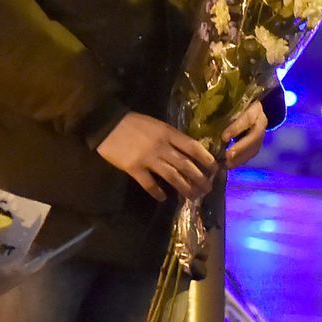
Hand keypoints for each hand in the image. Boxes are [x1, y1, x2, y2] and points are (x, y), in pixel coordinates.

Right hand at [97, 113, 217, 201]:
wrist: (107, 125)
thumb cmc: (133, 123)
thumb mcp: (157, 124)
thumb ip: (171, 137)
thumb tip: (189, 151)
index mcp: (168, 133)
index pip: (192, 147)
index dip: (205, 159)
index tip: (214, 168)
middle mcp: (161, 147)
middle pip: (185, 165)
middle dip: (199, 178)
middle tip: (208, 188)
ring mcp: (148, 159)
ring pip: (172, 176)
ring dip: (185, 188)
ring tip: (193, 196)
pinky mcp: (134, 168)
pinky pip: (149, 184)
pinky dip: (157, 192)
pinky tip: (164, 198)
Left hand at [223, 103, 269, 168]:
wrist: (247, 105)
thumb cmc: (232, 102)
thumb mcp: (227, 101)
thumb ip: (219, 106)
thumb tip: (203, 110)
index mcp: (254, 107)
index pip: (248, 118)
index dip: (237, 128)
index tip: (224, 138)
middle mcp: (260, 120)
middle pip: (255, 136)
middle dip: (241, 147)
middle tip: (228, 156)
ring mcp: (261, 132)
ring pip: (255, 147)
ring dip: (241, 157)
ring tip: (227, 164)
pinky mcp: (257, 142)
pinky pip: (251, 153)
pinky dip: (240, 160)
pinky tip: (230, 164)